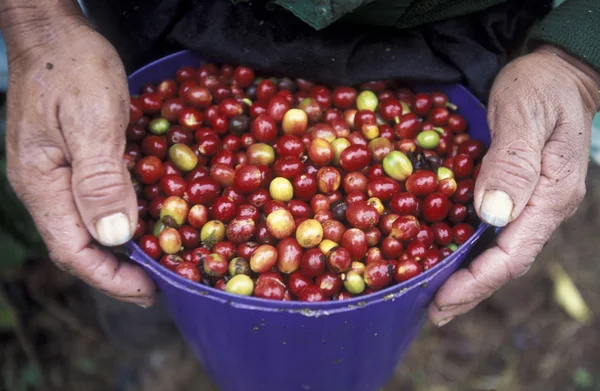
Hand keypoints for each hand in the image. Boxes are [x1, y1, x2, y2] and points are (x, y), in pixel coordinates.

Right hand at [4, 6, 154, 305]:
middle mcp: (43, 186)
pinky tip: (141, 222)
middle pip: (76, 246)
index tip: (148, 291)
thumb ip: (100, 179)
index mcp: (42, 183)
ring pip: (84, 228)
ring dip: (118, 252)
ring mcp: (53, 174)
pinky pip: (90, 203)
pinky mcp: (68, 161)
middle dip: (115, 273)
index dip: (110, 278)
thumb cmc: (72, 68)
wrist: (54, 33)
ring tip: (153, 263)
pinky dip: (117, 221)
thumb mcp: (92, 120)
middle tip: (155, 285)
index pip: (73, 250)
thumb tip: (115, 237)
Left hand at [428, 45, 599, 325]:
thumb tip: (493, 215)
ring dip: (468, 276)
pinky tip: (447, 254)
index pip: (513, 254)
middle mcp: (544, 207)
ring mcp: (533, 202)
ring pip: (500, 251)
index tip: (441, 299)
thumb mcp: (524, 115)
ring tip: (434, 294)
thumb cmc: (541, 87)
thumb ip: (512, 163)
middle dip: (469, 290)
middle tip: (433, 312)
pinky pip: (495, 231)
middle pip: (506, 262)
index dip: (476, 282)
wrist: (560, 72)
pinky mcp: (519, 192)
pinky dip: (471, 250)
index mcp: (551, 196)